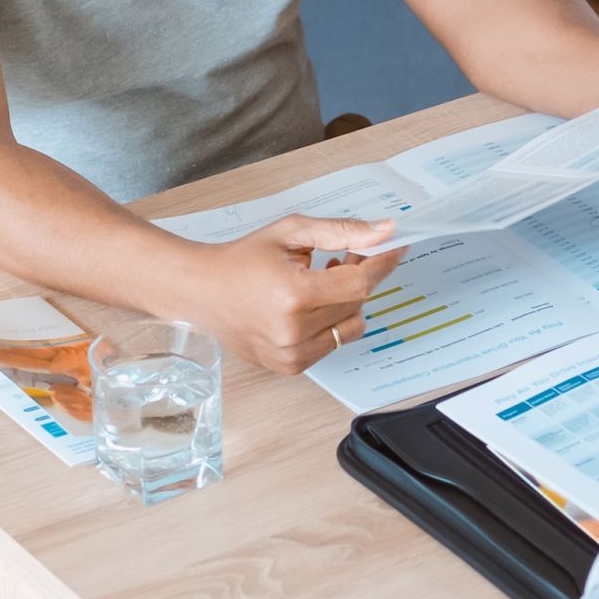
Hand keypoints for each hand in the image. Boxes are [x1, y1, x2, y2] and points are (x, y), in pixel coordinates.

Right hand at [188, 215, 405, 373]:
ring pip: (350, 325)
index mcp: (293, 296)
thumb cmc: (244, 258)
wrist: (202, 291)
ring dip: (346, 301)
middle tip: (344, 255)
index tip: (395, 247)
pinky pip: (333, 342)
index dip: (382, 264)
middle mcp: (293, 332)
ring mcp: (291, 354)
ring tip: (321, 279)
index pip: (359, 284)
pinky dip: (331, 321)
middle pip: (357, 303)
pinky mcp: (290, 366)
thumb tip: (386, 231)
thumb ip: (342, 231)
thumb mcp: (293, 232)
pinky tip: (310, 303)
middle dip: (360, 275)